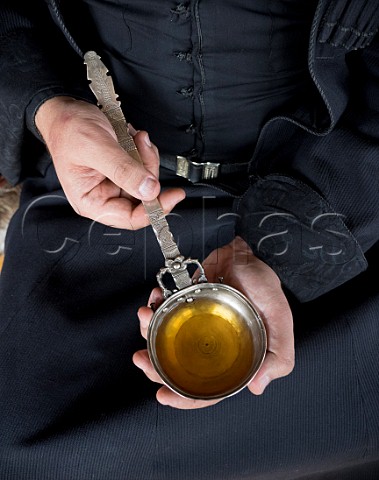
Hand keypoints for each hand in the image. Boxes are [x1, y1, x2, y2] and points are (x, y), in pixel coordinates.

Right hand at [35, 96, 184, 228]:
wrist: (65, 109)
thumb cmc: (68, 129)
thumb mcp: (97, 148)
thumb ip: (124, 170)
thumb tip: (149, 190)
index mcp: (91, 201)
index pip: (129, 218)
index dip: (154, 210)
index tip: (173, 196)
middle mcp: (104, 196)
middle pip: (143, 197)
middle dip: (148, 171)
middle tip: (143, 148)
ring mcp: (115, 183)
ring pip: (147, 181)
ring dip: (146, 157)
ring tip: (136, 138)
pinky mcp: (123, 169)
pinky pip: (144, 167)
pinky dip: (144, 151)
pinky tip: (134, 138)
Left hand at [133, 236, 293, 408]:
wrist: (249, 251)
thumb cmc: (266, 285)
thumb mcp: (280, 320)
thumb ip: (278, 356)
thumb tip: (257, 387)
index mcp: (233, 358)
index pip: (207, 390)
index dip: (184, 398)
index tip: (162, 395)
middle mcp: (211, 345)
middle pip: (177, 369)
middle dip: (154, 367)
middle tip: (140, 357)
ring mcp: (196, 325)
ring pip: (165, 342)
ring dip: (147, 333)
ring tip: (144, 317)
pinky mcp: (185, 304)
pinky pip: (163, 312)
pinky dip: (153, 308)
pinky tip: (153, 300)